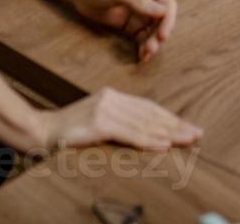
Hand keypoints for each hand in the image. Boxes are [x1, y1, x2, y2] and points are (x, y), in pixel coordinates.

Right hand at [38, 87, 201, 151]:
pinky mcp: (99, 123)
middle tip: (197, 133)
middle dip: (176, 124)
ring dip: (169, 133)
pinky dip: (148, 140)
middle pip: (151, 113)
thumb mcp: (97, 122)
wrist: (41, 131)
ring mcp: (105, 109)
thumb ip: (118, 123)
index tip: (187, 126)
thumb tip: (147, 134)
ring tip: (187, 139)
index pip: (148, 107)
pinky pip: (129, 134)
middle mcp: (111, 98)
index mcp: (112, 96)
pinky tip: (162, 145)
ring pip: (144, 124)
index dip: (169, 117)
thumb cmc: (69, 132)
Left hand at [68, 0, 177, 62]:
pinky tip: (141, 55)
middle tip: (151, 47)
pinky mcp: (132, 25)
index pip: (168, 5)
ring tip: (145, 54)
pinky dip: (143, 46)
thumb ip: (140, 2)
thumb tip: (163, 12)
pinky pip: (142, 37)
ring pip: (154, 32)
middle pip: (163, 21)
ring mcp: (141, 13)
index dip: (168, 21)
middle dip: (159, 35)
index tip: (162, 35)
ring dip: (152, 43)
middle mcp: (150, 0)